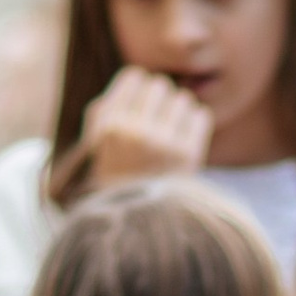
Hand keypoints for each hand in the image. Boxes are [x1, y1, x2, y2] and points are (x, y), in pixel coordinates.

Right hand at [79, 67, 212, 186]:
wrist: (136, 219)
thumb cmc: (115, 174)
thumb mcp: (95, 140)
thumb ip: (108, 105)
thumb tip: (139, 76)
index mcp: (110, 125)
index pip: (135, 76)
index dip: (140, 87)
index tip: (140, 104)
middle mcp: (136, 131)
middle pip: (160, 85)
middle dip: (160, 100)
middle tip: (158, 120)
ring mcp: (164, 143)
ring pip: (183, 98)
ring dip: (179, 111)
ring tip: (171, 131)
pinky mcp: (189, 155)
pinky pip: (200, 115)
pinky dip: (195, 123)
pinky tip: (185, 138)